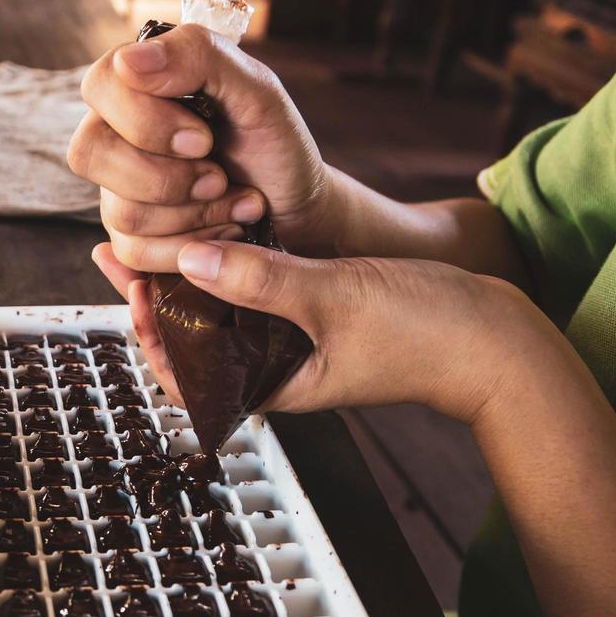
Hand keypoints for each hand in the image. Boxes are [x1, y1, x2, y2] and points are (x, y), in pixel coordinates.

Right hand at [68, 22, 336, 270]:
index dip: (146, 121)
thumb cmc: (274, 142)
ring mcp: (118, 188)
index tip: (204, 139)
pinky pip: (133, 250)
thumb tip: (129, 58)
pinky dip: (191, 244)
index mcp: (140, 84)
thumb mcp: (256, 89)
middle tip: (218, 176)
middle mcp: (117, 134)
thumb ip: (199, 56)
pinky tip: (223, 230)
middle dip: (166, 178)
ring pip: (120, 210)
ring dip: (192, 214)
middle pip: (89, 153)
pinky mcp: (129, 236)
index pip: (99, 85)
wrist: (296, 206)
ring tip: (234, 200)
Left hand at [91, 238, 552, 425]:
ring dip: (188, 279)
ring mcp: (294, 346)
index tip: (130, 285)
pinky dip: (231, 267)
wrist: (498, 342)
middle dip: (155, 299)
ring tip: (154, 234)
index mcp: (270, 386)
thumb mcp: (332, 297)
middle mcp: (274, 371)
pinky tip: (215, 230)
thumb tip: (189, 257)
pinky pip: (256, 296)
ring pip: (221, 316)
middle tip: (118, 246)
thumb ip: (259, 279)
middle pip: (193, 342)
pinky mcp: (314, 319)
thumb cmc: (425, 332)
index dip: (149, 335)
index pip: (184, 377)